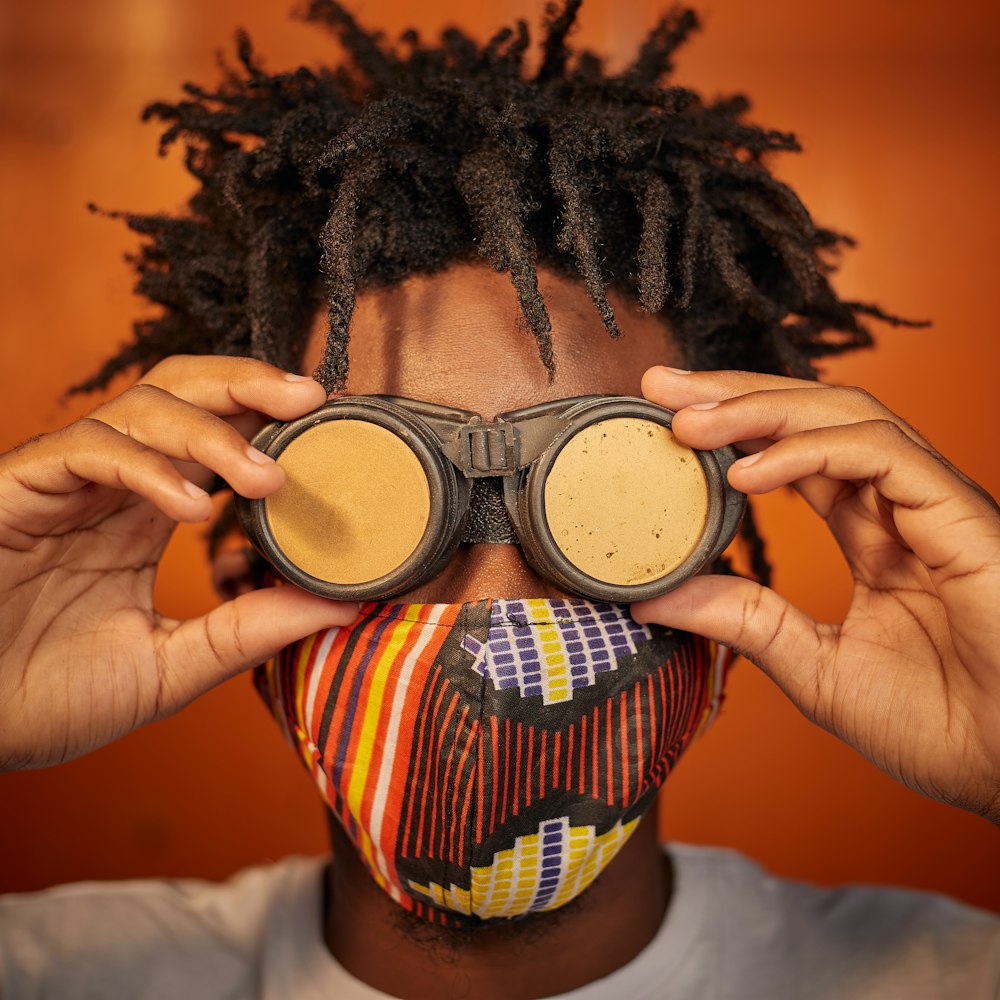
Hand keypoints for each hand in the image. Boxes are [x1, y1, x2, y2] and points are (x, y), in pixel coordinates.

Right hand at [0, 356, 357, 769]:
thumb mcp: (172, 665)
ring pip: (140, 407)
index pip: (217, 437)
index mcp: (148, 512)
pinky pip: (85, 449)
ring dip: (210, 432)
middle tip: (313, 398)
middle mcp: (113, 485)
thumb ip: (250, 630)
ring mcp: (65, 482)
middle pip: (183, 393)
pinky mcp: (16, 488)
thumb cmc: (48, 698)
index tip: (335, 425)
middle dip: (248, 385)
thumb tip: (347, 604)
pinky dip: (143, 468)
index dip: (271, 421)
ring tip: (265, 479)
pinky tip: (189, 508)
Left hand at [633, 366, 999, 823]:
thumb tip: (655, 595)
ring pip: (846, 417)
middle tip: (662, 384)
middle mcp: (901, 508)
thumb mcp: (813, 666)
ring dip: (761, 410)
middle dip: (735, 395)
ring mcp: (932, 505)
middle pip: (812, 418)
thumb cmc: (940, 726)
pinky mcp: (960, 515)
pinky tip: (747, 471)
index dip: (732, 430)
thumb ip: (744, 621)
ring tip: (689, 420)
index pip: (794, 455)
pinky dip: (810, 452)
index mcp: (874, 537)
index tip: (663, 417)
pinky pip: (881, 454)